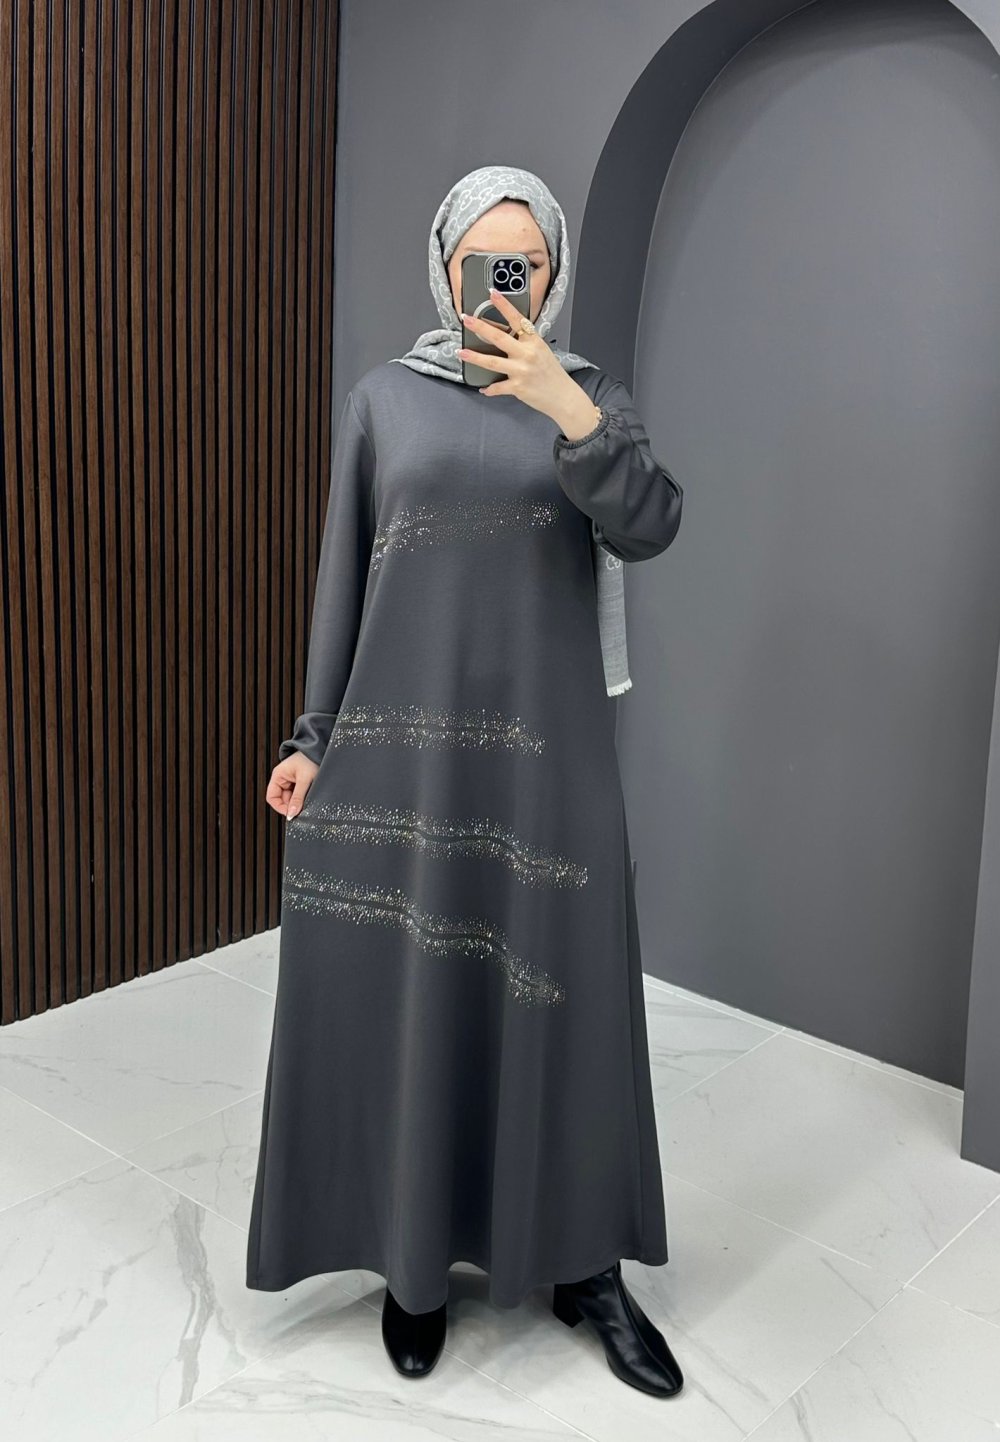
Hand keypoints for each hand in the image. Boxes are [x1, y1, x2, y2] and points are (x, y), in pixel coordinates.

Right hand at [265, 752, 318, 819]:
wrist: (322, 749)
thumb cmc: (311, 759)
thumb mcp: (304, 780)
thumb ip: (298, 798)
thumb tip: (291, 814)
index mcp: (278, 776)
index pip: (272, 797)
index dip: (280, 807)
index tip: (291, 814)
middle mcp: (283, 779)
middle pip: (283, 800)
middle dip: (292, 805)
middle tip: (303, 808)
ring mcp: (291, 781)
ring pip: (292, 798)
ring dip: (299, 801)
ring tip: (309, 797)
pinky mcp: (299, 782)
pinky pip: (299, 795)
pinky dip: (304, 797)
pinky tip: (310, 794)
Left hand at [457, 288, 601, 439]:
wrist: (563, 397)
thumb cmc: (552, 374)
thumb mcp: (542, 351)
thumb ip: (525, 343)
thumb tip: (504, 336)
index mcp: (534, 341)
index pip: (517, 319)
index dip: (504, 305)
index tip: (492, 293)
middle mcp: (527, 354)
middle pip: (499, 338)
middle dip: (480, 327)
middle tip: (466, 319)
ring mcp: (521, 370)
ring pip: (492, 362)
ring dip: (474, 357)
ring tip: (461, 352)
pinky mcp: (518, 387)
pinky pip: (497, 387)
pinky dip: (489, 389)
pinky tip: (483, 388)